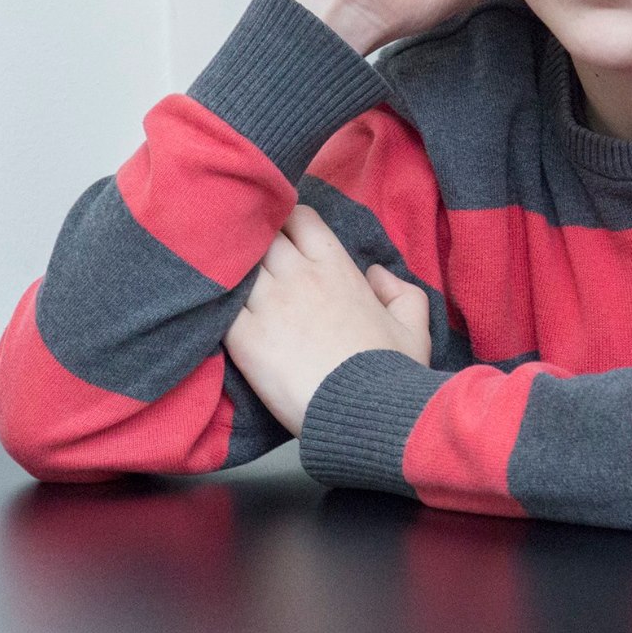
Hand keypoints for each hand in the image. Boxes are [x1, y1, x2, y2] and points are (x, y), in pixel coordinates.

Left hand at [224, 205, 433, 435]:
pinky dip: (217, 300)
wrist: (362, 414)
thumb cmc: (391, 373)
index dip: (287, 221)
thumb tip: (377, 275)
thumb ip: (401, 292)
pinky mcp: (244, 336)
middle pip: (262, 234)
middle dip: (256, 240)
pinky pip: (220, 302)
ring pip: (238, 263)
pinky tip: (217, 309)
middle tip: (253, 258)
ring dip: (233, 269)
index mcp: (336, 267)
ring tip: (229, 281)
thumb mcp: (414, 328)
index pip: (299, 218)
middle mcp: (299, 276)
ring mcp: (269, 303)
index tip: (284, 235)